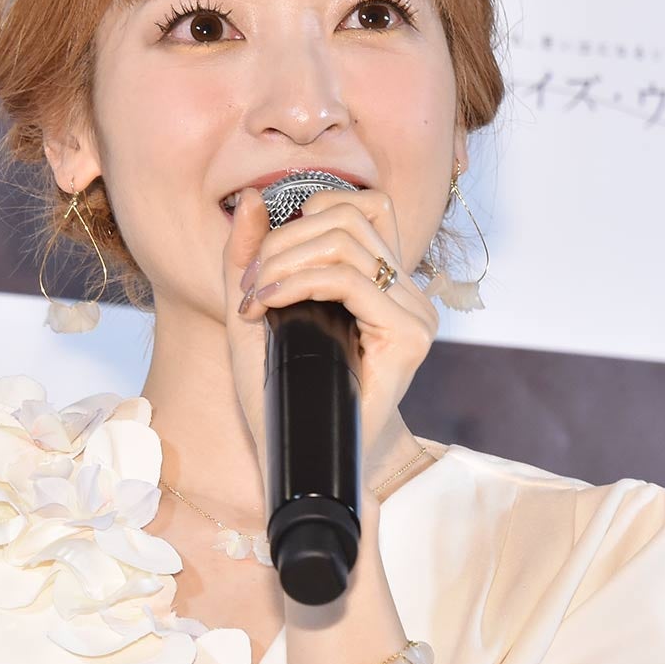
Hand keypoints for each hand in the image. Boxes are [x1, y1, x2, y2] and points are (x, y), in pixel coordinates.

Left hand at [222, 185, 440, 518]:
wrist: (299, 466)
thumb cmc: (279, 399)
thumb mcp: (254, 315)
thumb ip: (249, 258)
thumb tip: (250, 197)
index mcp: (384, 285)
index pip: (359, 207)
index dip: (302, 218)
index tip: (257, 268)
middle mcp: (409, 294)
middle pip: (349, 214)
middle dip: (284, 239)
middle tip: (249, 286)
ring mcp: (415, 314)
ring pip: (347, 239)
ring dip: (284, 260)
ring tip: (255, 299)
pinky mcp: (410, 336)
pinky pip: (349, 278)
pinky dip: (298, 281)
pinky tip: (268, 305)